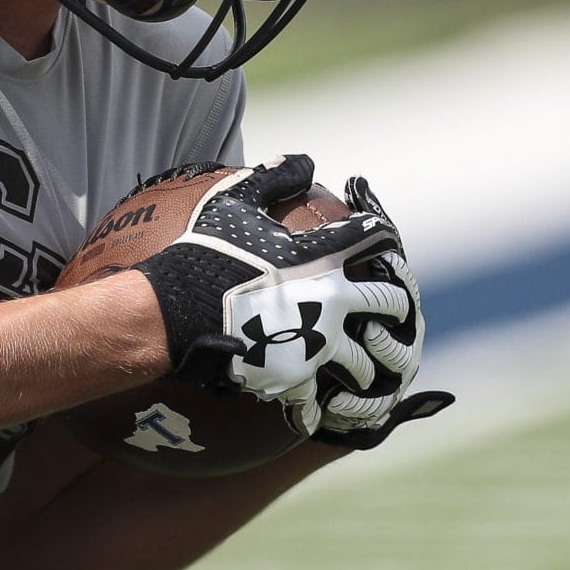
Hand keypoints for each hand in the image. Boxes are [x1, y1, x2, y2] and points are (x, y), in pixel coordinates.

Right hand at [132, 155, 438, 436]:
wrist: (170, 314)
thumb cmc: (202, 254)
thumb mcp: (233, 203)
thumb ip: (273, 177)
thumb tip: (306, 161)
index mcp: (324, 257)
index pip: (376, 238)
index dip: (383, 234)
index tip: (381, 236)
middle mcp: (333, 301)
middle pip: (391, 303)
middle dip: (398, 303)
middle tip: (394, 306)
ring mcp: (318, 344)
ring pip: (371, 360)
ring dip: (376, 361)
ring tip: (375, 366)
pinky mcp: (297, 377)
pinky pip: (325, 400)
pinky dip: (332, 406)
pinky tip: (332, 409)